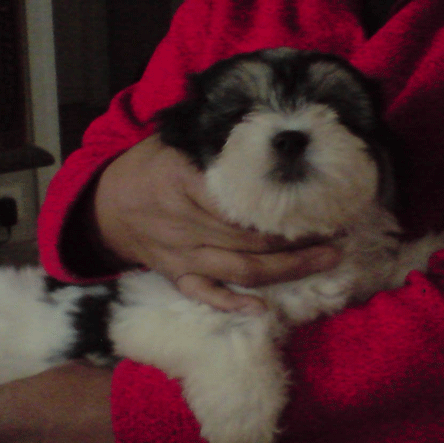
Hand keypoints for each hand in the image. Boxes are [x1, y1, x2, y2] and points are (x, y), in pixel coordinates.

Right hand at [94, 134, 339, 313]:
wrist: (108, 208)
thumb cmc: (148, 168)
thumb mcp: (172, 141)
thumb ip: (210, 138)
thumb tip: (262, 130)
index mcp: (181, 182)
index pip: (239, 199)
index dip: (281, 205)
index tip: (316, 202)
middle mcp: (183, 222)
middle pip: (248, 238)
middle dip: (297, 240)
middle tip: (335, 234)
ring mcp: (180, 255)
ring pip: (238, 269)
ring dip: (285, 270)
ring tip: (324, 260)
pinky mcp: (176, 276)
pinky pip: (204, 295)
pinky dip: (231, 305)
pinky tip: (262, 311)